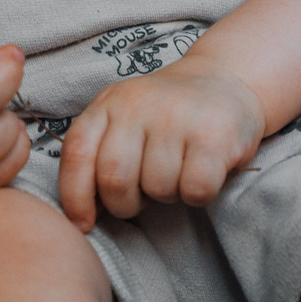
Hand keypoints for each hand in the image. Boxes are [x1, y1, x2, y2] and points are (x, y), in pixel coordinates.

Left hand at [57, 64, 264, 229]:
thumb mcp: (124, 120)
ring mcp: (176, 117)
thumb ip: (99, 156)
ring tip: (178, 171)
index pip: (77, 152)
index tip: (84, 223)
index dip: (74, 196)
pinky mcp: (213, 134)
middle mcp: (138, 104)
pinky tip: (202, 172)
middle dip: (125, 203)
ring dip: (167, 195)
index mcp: (109, 103)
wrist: (226, 78)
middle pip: (114, 179)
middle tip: (144, 193)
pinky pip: (194, 189)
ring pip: (156, 188)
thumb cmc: (168, 115)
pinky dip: (198, 194)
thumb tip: (81, 217)